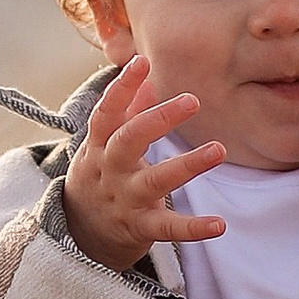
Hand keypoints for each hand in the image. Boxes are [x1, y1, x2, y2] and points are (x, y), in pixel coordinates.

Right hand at [61, 56, 225, 271]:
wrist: (78, 236)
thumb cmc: (99, 178)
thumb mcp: (103, 145)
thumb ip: (126, 113)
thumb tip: (146, 78)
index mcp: (99, 146)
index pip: (106, 112)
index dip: (121, 87)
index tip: (142, 62)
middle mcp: (109, 170)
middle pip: (128, 141)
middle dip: (157, 120)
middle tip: (192, 100)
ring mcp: (124, 200)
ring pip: (154, 182)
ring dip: (187, 166)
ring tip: (218, 150)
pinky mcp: (139, 228)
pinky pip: (167, 228)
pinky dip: (193, 228)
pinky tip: (219, 224)